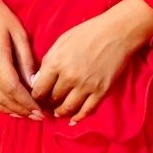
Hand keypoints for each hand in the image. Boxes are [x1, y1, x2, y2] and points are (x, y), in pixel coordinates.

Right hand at [0, 0, 43, 120]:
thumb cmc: (1, 16)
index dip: (28, 103)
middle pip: (5, 98)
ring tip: (29, 116)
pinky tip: (13, 110)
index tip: (41, 111)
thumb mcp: (19, 34)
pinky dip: (0, 106)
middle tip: (40, 117)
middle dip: (24, 110)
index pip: (13, 89)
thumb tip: (35, 85)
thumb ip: (26, 61)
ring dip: (13, 111)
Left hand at [31, 0, 152, 123]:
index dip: (36, 96)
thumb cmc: (88, 33)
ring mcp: (86, 86)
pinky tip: (73, 120)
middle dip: (48, 103)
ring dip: (61, 112)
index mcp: (56, 63)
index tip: (38, 97)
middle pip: (53, 99)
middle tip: (48, 105)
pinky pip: (87, 111)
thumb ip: (48, 61)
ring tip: (58, 112)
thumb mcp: (62, 41)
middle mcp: (69, 77)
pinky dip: (78, 118)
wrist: (117, 32)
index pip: (39, 89)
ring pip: (68, 108)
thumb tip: (38, 80)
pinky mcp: (100, 91)